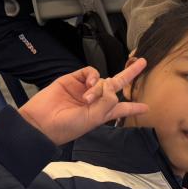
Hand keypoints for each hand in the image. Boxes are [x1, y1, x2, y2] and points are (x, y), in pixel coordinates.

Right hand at [18, 59, 148, 145]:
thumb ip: (108, 101)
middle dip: (130, 73)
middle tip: (143, 63)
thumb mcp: (94, 118)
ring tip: (87, 98)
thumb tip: (112, 85)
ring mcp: (84, 89)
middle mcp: (96, 100)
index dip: (134, 107)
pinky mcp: (73, 80)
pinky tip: (87, 84)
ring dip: (99, 86)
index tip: (146, 107)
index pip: (122, 109)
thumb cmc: (67, 126)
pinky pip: (90, 72)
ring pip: (103, 79)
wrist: (41, 122)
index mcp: (102, 113)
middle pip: (117, 84)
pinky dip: (92, 76)